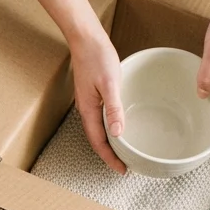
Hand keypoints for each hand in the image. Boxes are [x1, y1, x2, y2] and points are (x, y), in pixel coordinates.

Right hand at [69, 31, 126, 173]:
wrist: (86, 39)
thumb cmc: (97, 57)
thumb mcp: (109, 83)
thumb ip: (114, 108)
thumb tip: (118, 132)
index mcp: (89, 111)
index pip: (99, 143)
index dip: (110, 159)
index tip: (122, 170)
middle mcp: (87, 110)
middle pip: (97, 140)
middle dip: (110, 155)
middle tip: (124, 165)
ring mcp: (89, 103)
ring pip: (99, 130)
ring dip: (110, 143)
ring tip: (122, 152)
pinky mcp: (93, 95)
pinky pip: (101, 119)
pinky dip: (109, 129)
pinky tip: (118, 127)